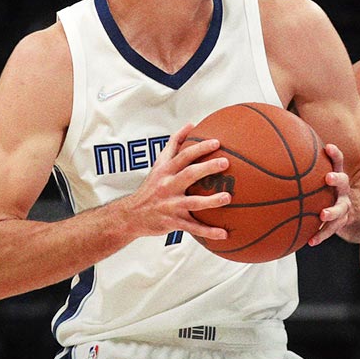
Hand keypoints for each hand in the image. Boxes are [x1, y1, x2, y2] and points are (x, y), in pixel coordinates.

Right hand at [119, 123, 233, 241]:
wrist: (131, 215)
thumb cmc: (151, 186)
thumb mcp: (159, 164)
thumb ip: (174, 144)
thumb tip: (191, 124)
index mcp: (166, 171)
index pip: (183, 155)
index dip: (199, 148)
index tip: (217, 142)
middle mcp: (168, 186)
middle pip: (189, 174)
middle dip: (207, 168)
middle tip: (225, 163)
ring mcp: (171, 205)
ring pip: (193, 202)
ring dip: (211, 201)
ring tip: (228, 197)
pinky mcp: (173, 222)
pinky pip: (194, 228)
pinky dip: (209, 231)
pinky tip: (225, 234)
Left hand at [309, 144, 351, 245]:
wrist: (348, 211)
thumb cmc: (326, 191)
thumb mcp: (320, 178)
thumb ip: (304, 167)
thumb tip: (280, 148)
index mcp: (337, 177)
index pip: (338, 162)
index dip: (335, 154)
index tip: (328, 147)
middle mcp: (343, 191)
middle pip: (344, 181)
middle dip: (336, 178)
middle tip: (328, 177)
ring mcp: (343, 207)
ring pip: (340, 209)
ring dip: (332, 211)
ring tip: (323, 214)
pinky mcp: (340, 223)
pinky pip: (330, 230)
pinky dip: (320, 235)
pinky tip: (310, 242)